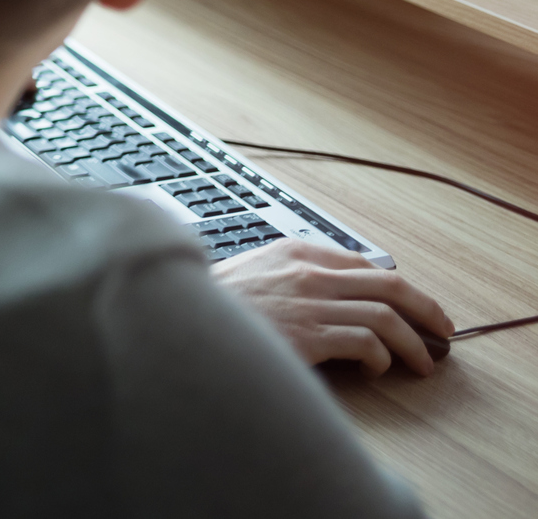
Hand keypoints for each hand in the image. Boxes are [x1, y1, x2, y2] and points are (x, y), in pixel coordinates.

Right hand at [212, 238, 453, 375]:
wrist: (179, 320)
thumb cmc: (209, 303)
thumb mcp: (247, 270)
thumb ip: (284, 272)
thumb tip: (323, 289)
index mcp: (292, 252)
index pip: (361, 263)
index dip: (394, 286)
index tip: (409, 303)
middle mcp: (307, 273)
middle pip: (388, 283)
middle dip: (425, 307)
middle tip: (442, 328)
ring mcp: (309, 303)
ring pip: (385, 315)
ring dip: (412, 342)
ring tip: (420, 362)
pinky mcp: (308, 335)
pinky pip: (365, 342)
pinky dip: (380, 358)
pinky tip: (376, 369)